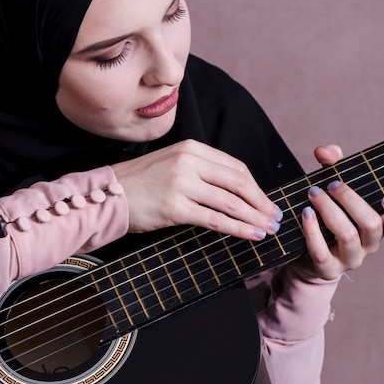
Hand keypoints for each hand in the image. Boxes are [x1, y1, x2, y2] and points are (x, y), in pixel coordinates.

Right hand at [111, 139, 281, 238]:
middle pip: (238, 182)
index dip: (256, 186)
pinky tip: (252, 234)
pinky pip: (215, 219)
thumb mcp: (173, 164)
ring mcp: (182, 183)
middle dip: (261, 202)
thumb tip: (236, 192)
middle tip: (276, 217)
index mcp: (191, 148)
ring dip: (255, 216)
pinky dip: (238, 228)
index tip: (267, 201)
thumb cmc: (141, 184)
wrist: (108, 195)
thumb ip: (201, 172)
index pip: (235, 167)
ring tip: (269, 228)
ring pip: (230, 201)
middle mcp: (189, 161)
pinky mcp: (175, 206)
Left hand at [297, 144, 383, 280]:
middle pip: (371, 224)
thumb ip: (333, 165)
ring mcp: (351, 259)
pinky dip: (312, 230)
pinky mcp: (328, 269)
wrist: (305, 252)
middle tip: (331, 184)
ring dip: (329, 210)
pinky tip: (305, 214)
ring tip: (314, 194)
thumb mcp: (333, 187)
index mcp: (380, 225)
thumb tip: (324, 151)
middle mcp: (369, 244)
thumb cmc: (327, 214)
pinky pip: (321, 251)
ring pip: (348, 235)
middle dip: (350, 199)